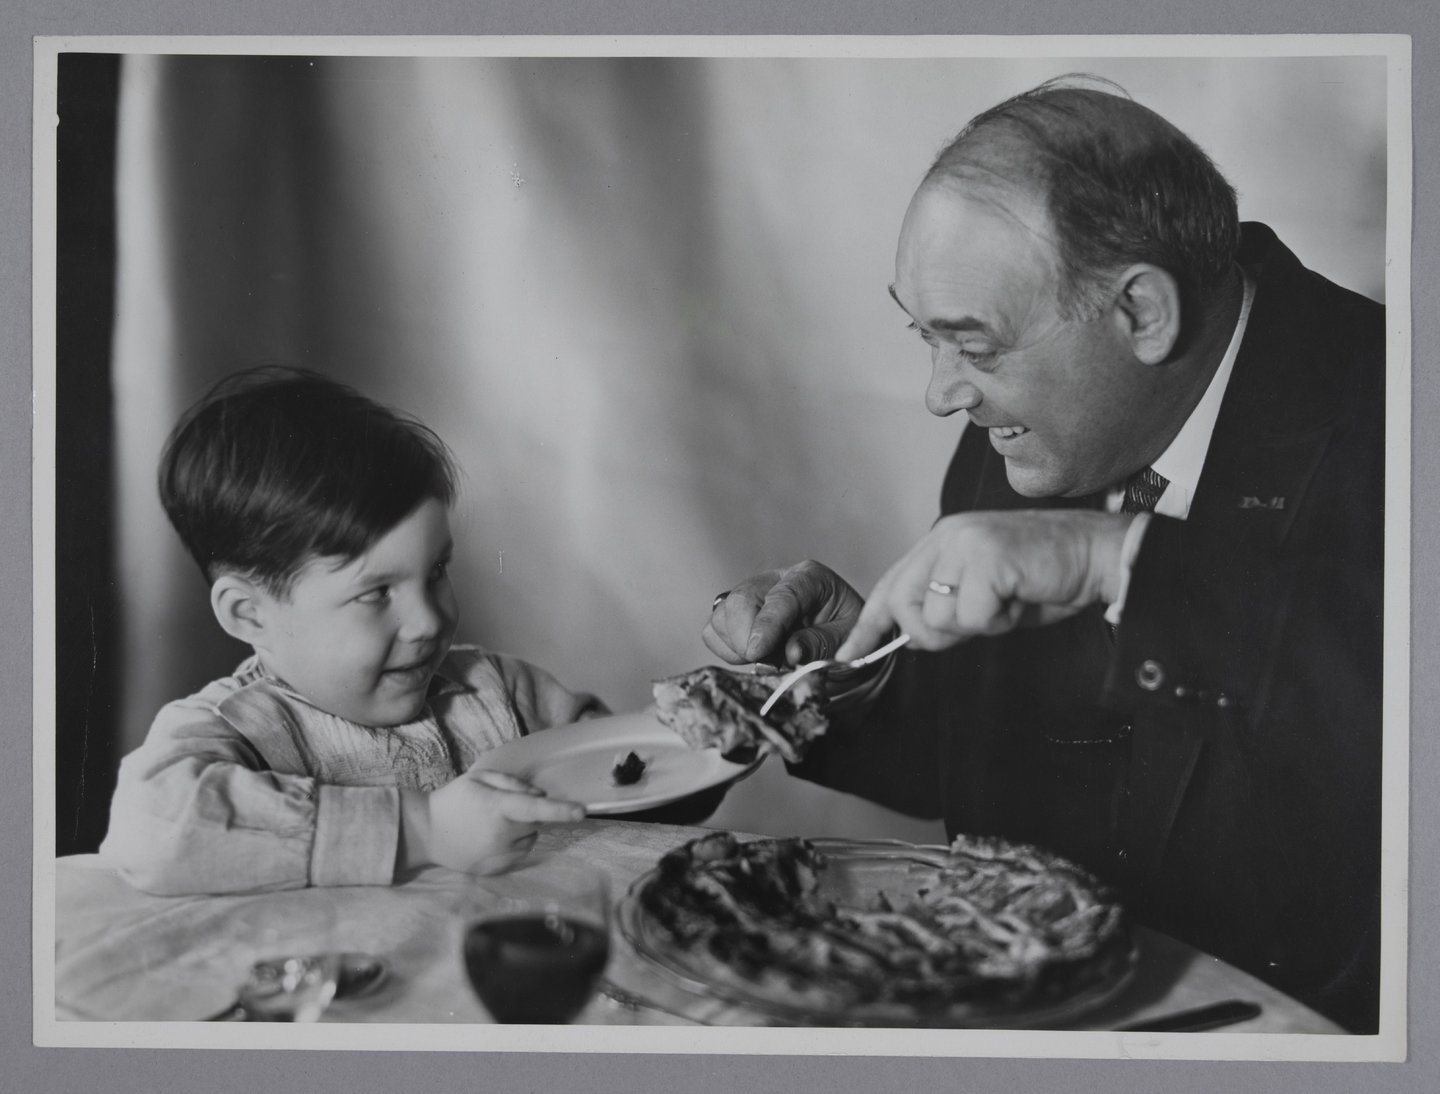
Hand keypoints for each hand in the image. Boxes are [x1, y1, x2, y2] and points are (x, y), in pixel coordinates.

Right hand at [398, 767, 584, 877]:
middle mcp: (500, 834)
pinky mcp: (495, 870)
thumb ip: (513, 783)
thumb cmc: (454, 800)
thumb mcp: (480, 779)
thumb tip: (540, 795)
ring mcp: (497, 856)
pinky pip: (518, 855)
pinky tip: (488, 840)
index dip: (560, 810)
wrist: (426, 832)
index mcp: (497, 808)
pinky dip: (512, 847)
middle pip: (535, 823)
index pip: (535, 809)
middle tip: (500, 809)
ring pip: (529, 840)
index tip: (581, 812)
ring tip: (491, 826)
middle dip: (527, 815)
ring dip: (520, 832)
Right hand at [702, 560, 864, 666]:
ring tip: (767, 660)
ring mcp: (753, 595)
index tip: (757, 652)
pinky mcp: (735, 615)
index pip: (782, 596)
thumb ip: (821, 645)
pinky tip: (752, 658)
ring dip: (736, 646)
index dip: (767, 625)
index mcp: (810, 578)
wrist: (842, 650)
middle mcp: (776, 579)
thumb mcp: (848, 644)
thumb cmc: (849, 643)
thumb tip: (791, 653)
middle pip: (741, 600)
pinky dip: (726, 649)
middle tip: (765, 664)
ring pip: (722, 615)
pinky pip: (713, 631)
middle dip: (745, 637)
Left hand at [835, 510, 1135, 659]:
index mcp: (942, 541)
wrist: (1097, 555)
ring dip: (976, 626)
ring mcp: (965, 544)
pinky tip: (1019, 600)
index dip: (869, 624)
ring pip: (938, 617)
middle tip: (976, 623)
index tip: (849, 654)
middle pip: (904, 605)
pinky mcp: (987, 558)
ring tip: (1007, 602)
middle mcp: (947, 536)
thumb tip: (908, 637)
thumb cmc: (1045, 576)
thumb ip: (945, 605)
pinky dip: (998, 622)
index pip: (891, 585)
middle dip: (933, 633)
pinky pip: (973, 617)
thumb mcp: (983, 592)